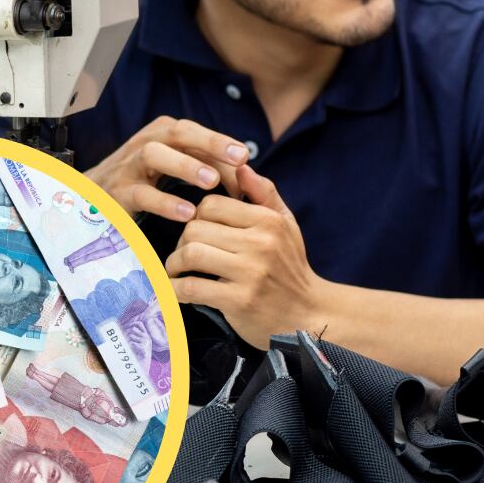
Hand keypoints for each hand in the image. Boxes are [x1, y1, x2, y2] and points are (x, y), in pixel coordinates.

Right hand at [86, 115, 247, 221]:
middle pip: (178, 133)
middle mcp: (145, 143)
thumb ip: (209, 167)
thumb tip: (249, 176)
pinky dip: (165, 203)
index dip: (221, 143)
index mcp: (163, 135)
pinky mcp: (116, 193)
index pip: (195, 132)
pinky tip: (188, 213)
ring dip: (185, 165)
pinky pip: (141, 193)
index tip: (246, 156)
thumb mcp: (175, 169)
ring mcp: (128, 166)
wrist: (90, 200)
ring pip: (154, 155)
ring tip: (211, 182)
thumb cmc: (145, 183)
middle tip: (238, 159)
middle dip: (210, 143)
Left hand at [166, 164, 325, 346]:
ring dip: (174, 265)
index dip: (197, 217)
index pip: (211, 204)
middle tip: (183, 255)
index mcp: (269, 221)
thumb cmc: (291, 268)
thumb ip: (264, 193)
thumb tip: (241, 166)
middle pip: (195, 228)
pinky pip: (192, 288)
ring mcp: (251, 273)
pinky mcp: (239, 301)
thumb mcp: (286, 225)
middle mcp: (261, 243)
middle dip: (181, 242)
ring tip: (177, 271)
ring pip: (190, 254)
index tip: (198, 233)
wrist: (309, 315)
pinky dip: (176, 290)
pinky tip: (178, 291)